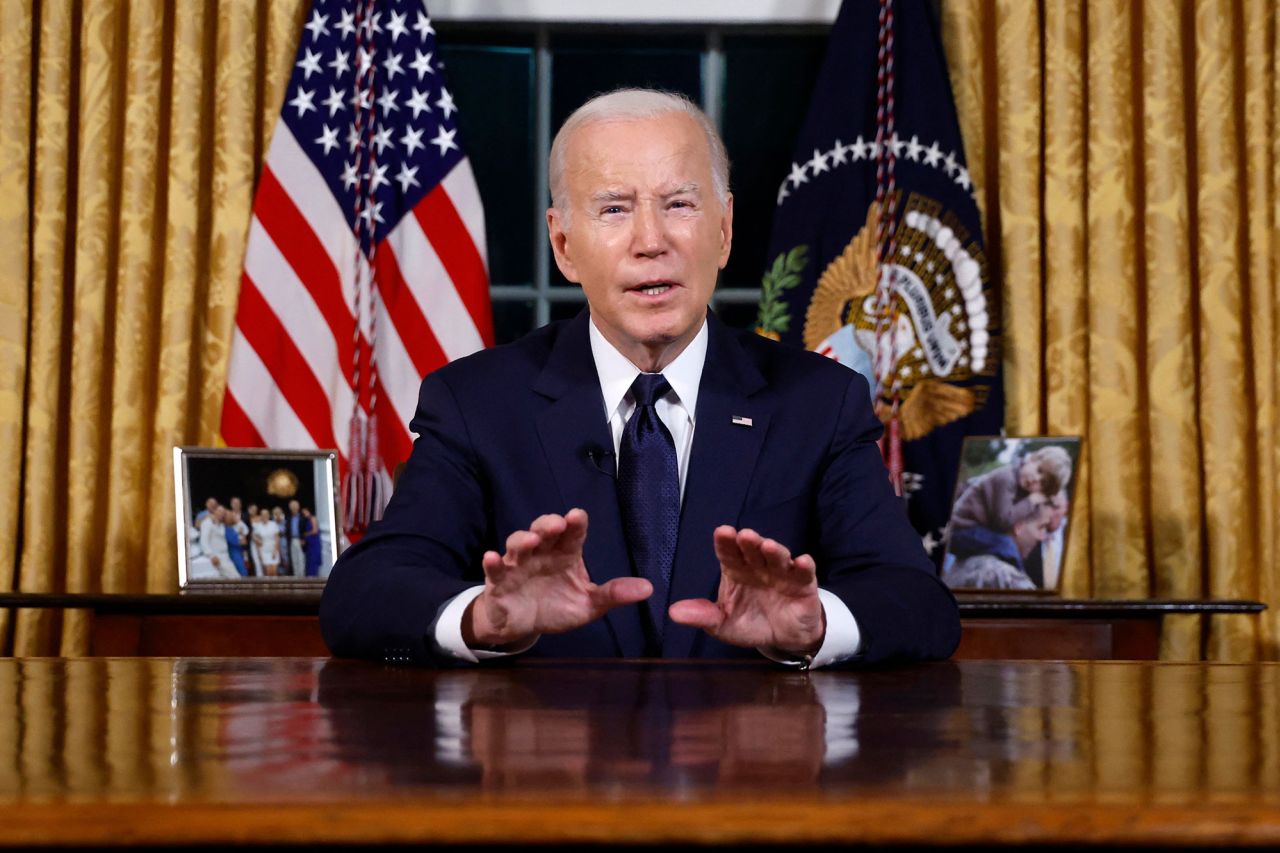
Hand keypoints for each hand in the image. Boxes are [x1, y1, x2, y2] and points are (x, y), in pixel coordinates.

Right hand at [464, 508, 652, 647]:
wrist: (523, 624)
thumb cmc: (557, 605)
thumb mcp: (589, 603)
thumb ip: (614, 594)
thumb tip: (649, 588)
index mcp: (565, 554)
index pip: (573, 533)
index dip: (575, 523)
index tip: (578, 516)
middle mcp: (542, 553)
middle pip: (543, 530)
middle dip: (548, 524)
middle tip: (558, 524)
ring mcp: (518, 565)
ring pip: (517, 544)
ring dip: (522, 539)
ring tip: (530, 540)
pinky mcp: (499, 582)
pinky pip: (494, 570)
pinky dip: (491, 563)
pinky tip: (491, 557)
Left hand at [668, 526, 825, 656]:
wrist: (784, 637)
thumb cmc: (751, 623)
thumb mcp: (724, 624)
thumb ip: (703, 616)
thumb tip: (673, 612)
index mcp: (736, 570)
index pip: (729, 552)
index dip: (725, 542)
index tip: (722, 532)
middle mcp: (758, 566)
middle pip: (753, 550)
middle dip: (749, 542)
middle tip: (744, 535)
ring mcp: (782, 572)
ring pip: (778, 556)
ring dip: (774, 549)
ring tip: (768, 546)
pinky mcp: (804, 584)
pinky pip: (805, 573)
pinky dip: (804, 565)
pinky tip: (802, 561)